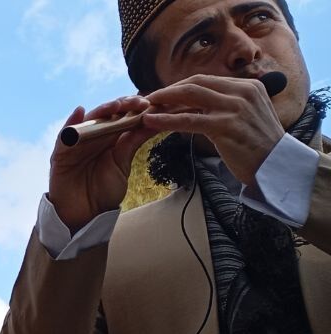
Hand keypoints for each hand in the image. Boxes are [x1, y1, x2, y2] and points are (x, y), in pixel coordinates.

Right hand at [48, 96, 159, 232]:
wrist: (86, 215)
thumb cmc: (103, 191)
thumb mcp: (123, 163)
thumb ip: (133, 142)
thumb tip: (154, 121)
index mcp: (108, 139)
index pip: (120, 116)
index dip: (134, 108)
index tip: (151, 104)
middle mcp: (92, 138)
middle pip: (106, 115)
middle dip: (122, 106)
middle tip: (139, 103)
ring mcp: (76, 144)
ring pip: (88, 122)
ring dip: (101, 111)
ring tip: (115, 106)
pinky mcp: (61, 154)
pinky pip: (63, 137)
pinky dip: (71, 124)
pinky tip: (80, 112)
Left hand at [143, 74, 285, 185]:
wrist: (276, 166)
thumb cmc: (257, 146)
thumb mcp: (243, 117)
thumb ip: (223, 106)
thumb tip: (192, 105)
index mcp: (247, 86)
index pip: (205, 80)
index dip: (180, 86)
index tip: (162, 95)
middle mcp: (242, 92)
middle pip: (195, 84)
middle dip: (168, 90)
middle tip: (148, 99)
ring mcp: (235, 108)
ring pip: (190, 97)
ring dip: (163, 102)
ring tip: (144, 108)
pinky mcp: (226, 126)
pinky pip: (189, 120)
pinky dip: (167, 120)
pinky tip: (151, 122)